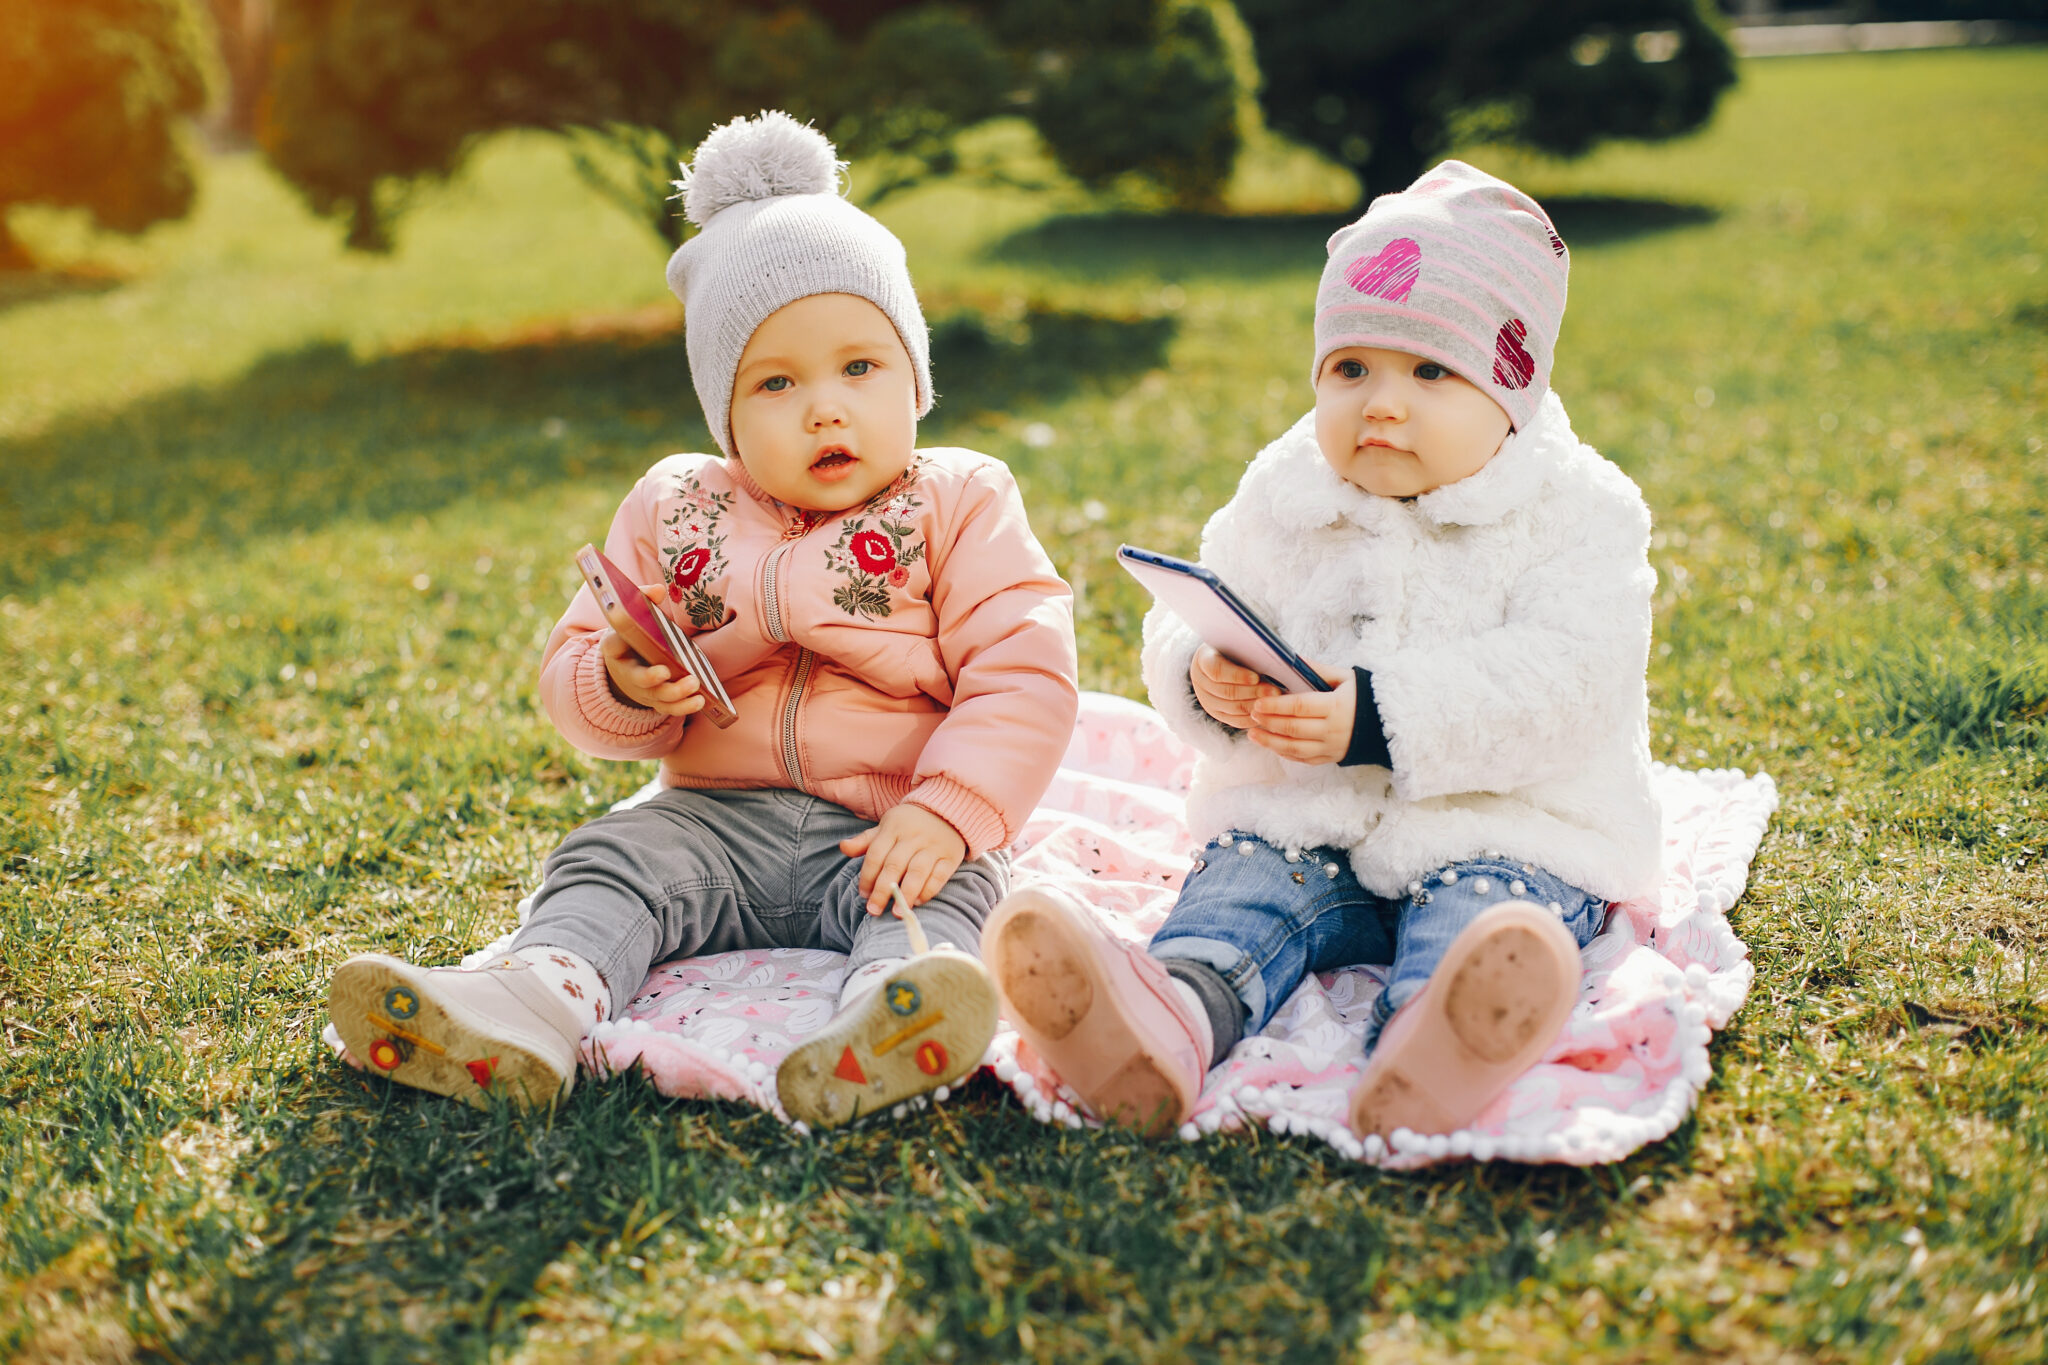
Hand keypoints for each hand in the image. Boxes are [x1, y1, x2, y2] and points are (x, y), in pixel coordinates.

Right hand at [600, 587, 704, 718]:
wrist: (627, 662)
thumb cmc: (634, 635)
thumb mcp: (633, 616)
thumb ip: (644, 600)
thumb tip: (658, 589)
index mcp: (615, 647)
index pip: (612, 643)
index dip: (617, 641)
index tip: (624, 637)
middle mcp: (627, 672)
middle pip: (638, 679)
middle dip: (651, 677)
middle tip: (666, 671)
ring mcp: (642, 690)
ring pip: (657, 697)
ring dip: (675, 694)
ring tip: (694, 686)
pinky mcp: (656, 700)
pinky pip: (669, 708)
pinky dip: (684, 707)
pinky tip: (700, 701)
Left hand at [839, 803, 966, 914]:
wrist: (947, 811)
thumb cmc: (910, 823)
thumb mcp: (886, 826)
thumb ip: (865, 841)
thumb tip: (843, 847)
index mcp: (894, 828)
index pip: (876, 854)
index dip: (868, 876)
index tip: (863, 895)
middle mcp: (913, 837)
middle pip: (895, 865)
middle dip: (883, 890)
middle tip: (874, 910)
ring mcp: (933, 846)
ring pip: (917, 872)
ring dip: (906, 894)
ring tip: (897, 913)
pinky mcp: (950, 856)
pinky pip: (940, 876)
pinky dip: (929, 890)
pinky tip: (918, 902)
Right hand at [1190, 645, 1278, 729]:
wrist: (1225, 658)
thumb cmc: (1236, 647)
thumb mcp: (1238, 644)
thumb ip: (1247, 650)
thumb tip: (1269, 661)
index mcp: (1203, 660)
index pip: (1216, 670)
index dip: (1236, 675)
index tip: (1256, 677)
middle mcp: (1200, 682)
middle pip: (1226, 691)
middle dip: (1252, 692)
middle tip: (1274, 692)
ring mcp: (1206, 700)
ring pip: (1232, 708)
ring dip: (1255, 705)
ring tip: (1274, 702)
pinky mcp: (1217, 713)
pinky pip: (1235, 720)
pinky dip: (1252, 717)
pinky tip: (1266, 712)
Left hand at [1245, 664, 1354, 764]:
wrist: (1388, 722)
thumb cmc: (1363, 695)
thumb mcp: (1344, 677)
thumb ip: (1316, 669)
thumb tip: (1290, 658)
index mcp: (1336, 706)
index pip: (1300, 707)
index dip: (1276, 705)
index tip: (1258, 702)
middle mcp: (1333, 729)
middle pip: (1294, 728)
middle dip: (1269, 722)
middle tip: (1251, 714)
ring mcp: (1332, 747)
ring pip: (1295, 748)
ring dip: (1271, 742)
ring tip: (1253, 734)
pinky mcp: (1331, 758)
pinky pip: (1304, 759)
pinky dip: (1285, 753)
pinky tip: (1271, 745)